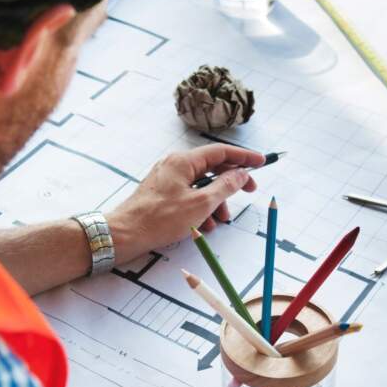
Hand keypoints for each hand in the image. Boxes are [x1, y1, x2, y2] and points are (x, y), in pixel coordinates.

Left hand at [106, 144, 264, 264]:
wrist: (125, 234)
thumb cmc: (159, 219)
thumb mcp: (201, 204)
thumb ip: (225, 187)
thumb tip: (241, 174)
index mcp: (184, 161)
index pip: (221, 152)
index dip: (244, 157)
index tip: (261, 162)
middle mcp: (175, 165)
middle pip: (212, 168)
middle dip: (231, 184)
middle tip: (249, 192)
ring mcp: (167, 179)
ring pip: (201, 185)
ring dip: (215, 202)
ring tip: (219, 221)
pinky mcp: (162, 193)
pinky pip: (189, 195)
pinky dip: (200, 208)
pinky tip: (203, 226)